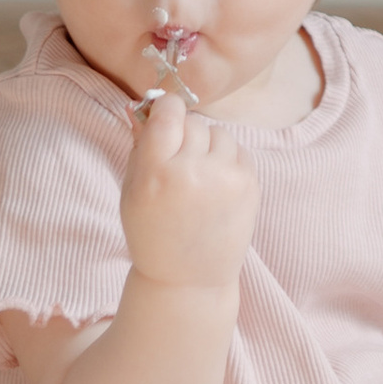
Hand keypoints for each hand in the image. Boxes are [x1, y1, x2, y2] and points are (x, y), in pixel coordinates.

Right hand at [117, 86, 256, 294]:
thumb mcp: (132, 191)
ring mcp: (226, 179)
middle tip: (178, 160)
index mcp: (156, 173)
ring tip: (198, 176)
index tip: (164, 115)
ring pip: (219, 133)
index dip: (166, 109)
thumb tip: (144, 104)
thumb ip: (140, 146)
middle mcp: (193, 173)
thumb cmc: (153, 232)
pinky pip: (238, 150)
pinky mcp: (250, 186)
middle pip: (194, 123)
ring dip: (208, 146)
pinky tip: (215, 186)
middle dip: (185, 135)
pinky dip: (227, 161)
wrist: (188, 278)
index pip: (168, 113)